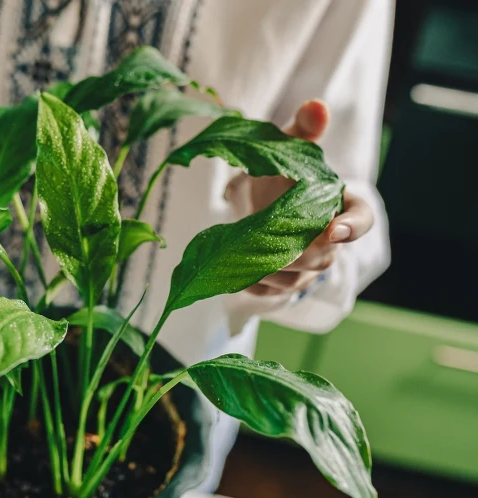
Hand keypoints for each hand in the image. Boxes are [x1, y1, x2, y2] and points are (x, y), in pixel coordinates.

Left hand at [234, 100, 374, 296]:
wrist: (260, 200)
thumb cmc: (283, 172)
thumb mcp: (291, 146)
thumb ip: (304, 129)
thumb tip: (316, 106)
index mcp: (342, 206)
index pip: (362, 220)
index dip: (352, 228)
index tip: (334, 229)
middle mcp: (330, 242)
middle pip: (323, 257)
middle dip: (296, 253)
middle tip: (267, 243)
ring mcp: (308, 267)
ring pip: (296, 278)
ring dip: (270, 270)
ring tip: (243, 254)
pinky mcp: (283, 282)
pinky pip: (271, 291)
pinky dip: (253, 284)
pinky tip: (234, 271)